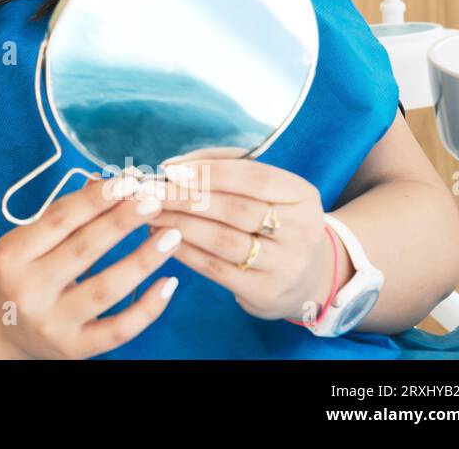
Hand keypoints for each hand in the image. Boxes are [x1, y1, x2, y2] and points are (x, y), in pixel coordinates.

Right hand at [0, 174, 181, 358]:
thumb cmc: (15, 274)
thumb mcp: (24, 242)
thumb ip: (63, 217)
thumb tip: (108, 184)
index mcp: (11, 256)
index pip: (59, 221)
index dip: (95, 199)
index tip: (127, 181)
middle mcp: (28, 290)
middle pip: (83, 250)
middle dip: (122, 222)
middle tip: (153, 200)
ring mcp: (52, 323)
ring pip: (105, 289)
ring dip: (142, 260)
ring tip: (170, 236)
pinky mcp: (74, 349)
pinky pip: (118, 330)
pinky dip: (147, 308)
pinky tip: (169, 283)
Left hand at [147, 160, 337, 323]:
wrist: (309, 275)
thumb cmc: (271, 217)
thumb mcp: (263, 188)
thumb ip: (221, 166)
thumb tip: (171, 166)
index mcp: (302, 196)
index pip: (254, 177)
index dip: (210, 172)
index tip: (171, 170)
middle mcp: (301, 231)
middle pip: (235, 209)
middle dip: (185, 198)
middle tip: (148, 192)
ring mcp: (286, 265)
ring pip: (222, 240)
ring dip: (179, 224)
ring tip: (150, 213)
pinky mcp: (266, 292)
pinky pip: (216, 269)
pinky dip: (184, 251)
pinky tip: (161, 239)